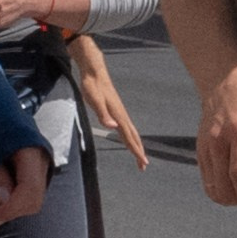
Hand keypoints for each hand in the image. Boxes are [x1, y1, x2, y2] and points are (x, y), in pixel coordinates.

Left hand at [0, 145, 50, 227]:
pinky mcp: (21, 173)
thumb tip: (3, 199)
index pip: (30, 192)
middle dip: (1, 210)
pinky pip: (13, 195)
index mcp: (33, 152)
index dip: (10, 209)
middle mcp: (37, 164)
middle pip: (27, 202)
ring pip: (20, 202)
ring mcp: (31, 170)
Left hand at [73, 33, 147, 170]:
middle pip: (133, 137)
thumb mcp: (94, 100)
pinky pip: (127, 128)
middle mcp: (122, 115)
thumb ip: (103, 114)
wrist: (94, 72)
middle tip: (143, 166)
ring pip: (132, 132)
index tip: (142, 162)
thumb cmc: (92, 86)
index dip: (136, 150)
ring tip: (139, 156)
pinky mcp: (117, 111)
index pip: (129, 137)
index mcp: (118, 115)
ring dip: (136, 145)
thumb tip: (112, 127)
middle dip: (139, 152)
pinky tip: (129, 139)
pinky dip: (131, 137)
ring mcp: (120, 113)